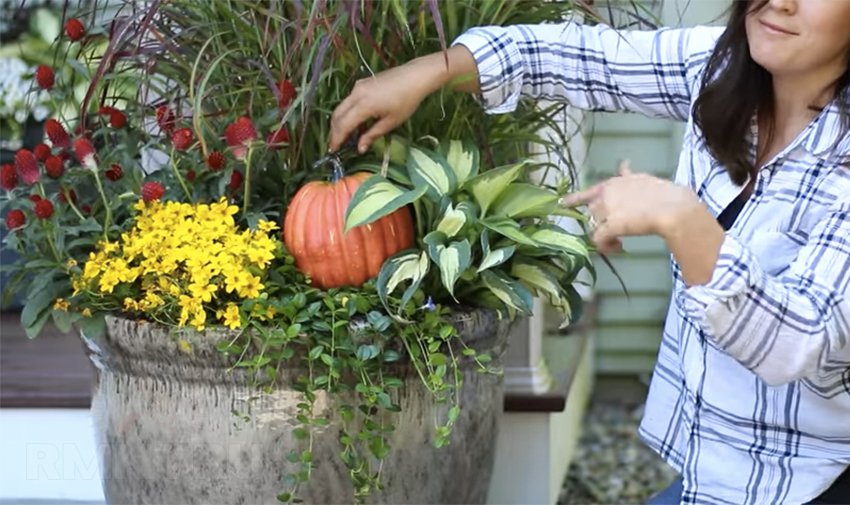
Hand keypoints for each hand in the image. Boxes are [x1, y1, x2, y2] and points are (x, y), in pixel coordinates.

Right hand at [329, 63, 428, 153]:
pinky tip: (357, 123)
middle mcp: (356, 94)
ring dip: (341, 122)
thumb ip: (372, 135)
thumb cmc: (407, 100)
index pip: (343, 125)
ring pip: (341, 107)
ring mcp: (358, 87)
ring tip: (346, 137)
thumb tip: (360, 148)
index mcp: (363, 105)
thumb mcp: (391, 122)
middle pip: (337, 115)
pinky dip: (348, 113)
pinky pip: (349, 101)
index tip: (333, 150)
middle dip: (335, 131)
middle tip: (337, 145)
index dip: (336, 139)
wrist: (415, 76)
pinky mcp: (362, 84)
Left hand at [562, 163, 704, 249]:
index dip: (575, 198)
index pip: (590, 191)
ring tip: (619, 242)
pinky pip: (599, 239)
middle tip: (616, 232)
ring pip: (594, 226)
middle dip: (601, 222)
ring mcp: (608, 209)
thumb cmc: (667, 195)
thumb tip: (624, 165)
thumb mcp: (645, 178)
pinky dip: (606, 246)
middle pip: (593, 212)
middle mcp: (608, 193)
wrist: (674, 208)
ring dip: (604, 236)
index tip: (563, 203)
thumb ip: (630, 175)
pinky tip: (618, 247)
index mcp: (616, 182)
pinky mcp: (612, 225)